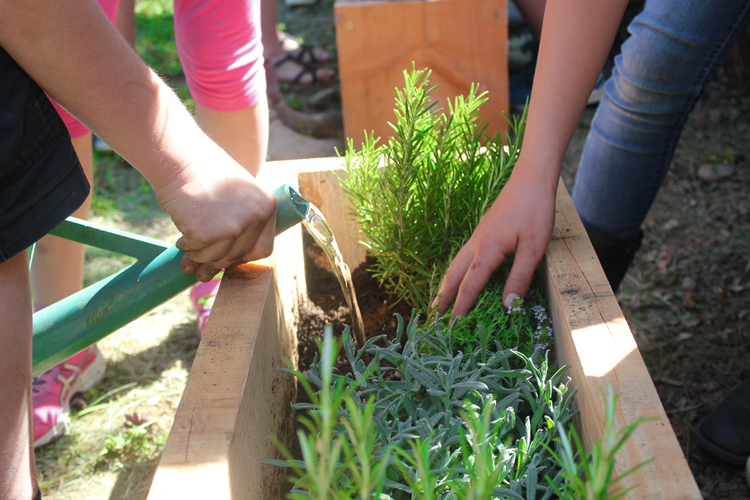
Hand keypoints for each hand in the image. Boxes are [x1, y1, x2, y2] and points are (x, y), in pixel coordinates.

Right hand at [155, 160, 276, 281]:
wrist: (182, 158)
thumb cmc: (206, 174)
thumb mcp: (238, 194)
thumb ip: (241, 222)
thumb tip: (228, 260)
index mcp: (267, 207)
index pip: (262, 249)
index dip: (243, 259)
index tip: (229, 262)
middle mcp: (254, 218)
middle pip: (237, 256)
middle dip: (218, 266)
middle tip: (203, 273)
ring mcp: (232, 226)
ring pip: (215, 257)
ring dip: (199, 260)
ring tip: (187, 259)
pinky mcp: (207, 232)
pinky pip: (195, 250)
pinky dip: (186, 248)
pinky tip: (180, 241)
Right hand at [434, 164, 557, 315]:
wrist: (531, 178)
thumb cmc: (535, 211)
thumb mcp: (534, 248)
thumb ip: (520, 277)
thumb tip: (509, 306)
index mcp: (487, 251)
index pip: (470, 285)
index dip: (461, 306)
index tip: (452, 325)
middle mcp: (477, 244)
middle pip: (454, 275)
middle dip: (444, 297)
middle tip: (434, 317)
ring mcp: (478, 235)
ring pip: (456, 264)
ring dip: (446, 284)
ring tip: (439, 300)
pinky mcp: (483, 229)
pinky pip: (462, 256)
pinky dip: (455, 270)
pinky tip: (459, 273)